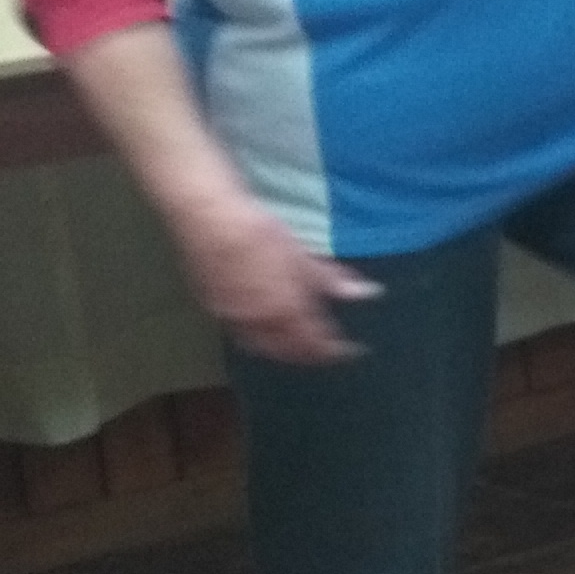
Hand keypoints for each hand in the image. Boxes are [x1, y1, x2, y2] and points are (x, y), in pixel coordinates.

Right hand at [174, 200, 382, 363]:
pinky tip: (264, 327)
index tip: (350, 351)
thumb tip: (369, 293)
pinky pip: (239, 332)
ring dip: (281, 350)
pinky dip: (257, 337)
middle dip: (307, 355)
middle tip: (323, 352)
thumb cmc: (257, 233)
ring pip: (260, 346)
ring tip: (297, 346)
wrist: (206, 218)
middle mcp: (256, 321)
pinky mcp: (211, 306)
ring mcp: (230, 316)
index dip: (334, 350)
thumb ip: (330, 280)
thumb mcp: (300, 255)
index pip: (313, 343)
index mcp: (283, 310)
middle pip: (286, 351)